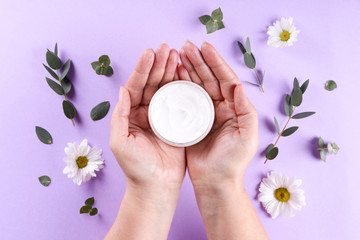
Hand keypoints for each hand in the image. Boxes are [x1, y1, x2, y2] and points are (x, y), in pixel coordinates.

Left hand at [107, 44, 185, 239]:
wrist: (157, 186)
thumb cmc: (136, 168)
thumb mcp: (120, 142)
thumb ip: (120, 115)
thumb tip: (122, 89)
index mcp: (131, 115)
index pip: (136, 86)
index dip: (143, 69)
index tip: (150, 53)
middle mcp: (146, 112)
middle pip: (152, 83)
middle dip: (158, 65)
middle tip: (167, 48)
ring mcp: (162, 116)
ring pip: (166, 89)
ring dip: (171, 71)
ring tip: (177, 54)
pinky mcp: (177, 123)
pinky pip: (180, 101)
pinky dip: (183, 86)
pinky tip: (186, 73)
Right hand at [179, 41, 257, 187]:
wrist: (215, 181)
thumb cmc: (233, 162)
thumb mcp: (246, 137)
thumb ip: (246, 111)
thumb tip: (240, 86)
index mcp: (234, 108)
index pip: (226, 79)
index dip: (216, 63)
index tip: (204, 47)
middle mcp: (220, 107)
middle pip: (209, 78)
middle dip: (199, 61)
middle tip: (185, 46)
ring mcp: (205, 113)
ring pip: (196, 85)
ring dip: (188, 69)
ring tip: (177, 54)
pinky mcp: (191, 120)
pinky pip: (185, 99)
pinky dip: (179, 85)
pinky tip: (172, 74)